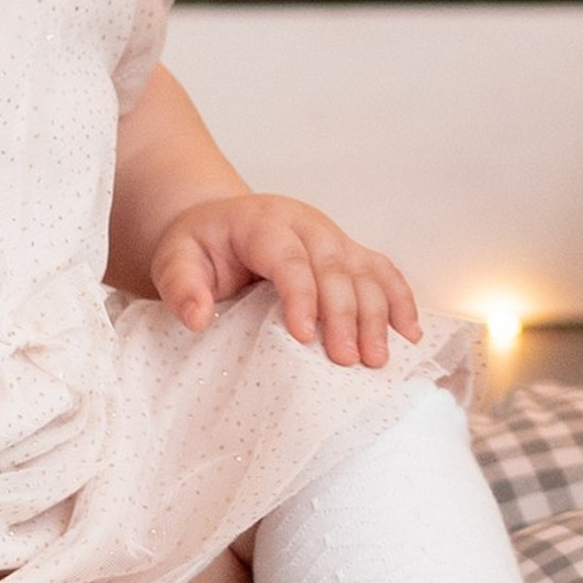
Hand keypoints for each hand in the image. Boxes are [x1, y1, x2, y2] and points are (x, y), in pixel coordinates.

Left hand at [153, 193, 422, 370]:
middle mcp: (306, 225)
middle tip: (346, 360)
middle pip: (335, 267)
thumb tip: (198, 319)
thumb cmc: (199, 246)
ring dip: (377, 313)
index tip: (304, 335)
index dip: (301, 295)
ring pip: (365, 270)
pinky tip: (407, 332)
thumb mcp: (174, 259)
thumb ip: (181, 286)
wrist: (219, 222)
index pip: (289, 258)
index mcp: (263, 223)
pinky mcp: (347, 252)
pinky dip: (399, 299)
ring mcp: (333, 237)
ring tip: (377, 358)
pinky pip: (381, 271)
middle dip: (345, 314)